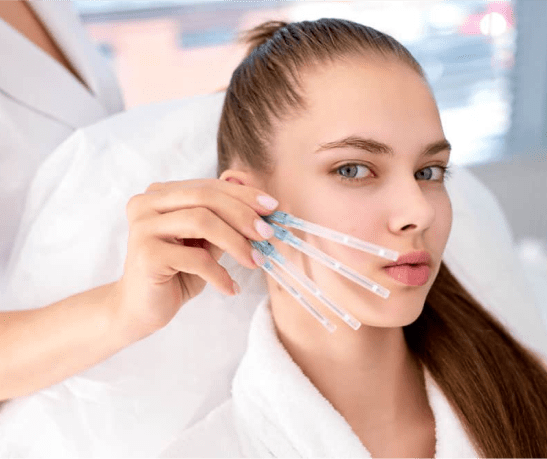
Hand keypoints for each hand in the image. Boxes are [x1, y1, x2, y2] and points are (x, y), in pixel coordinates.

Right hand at [112, 179, 277, 341]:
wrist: (141, 309)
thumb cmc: (177, 272)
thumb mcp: (206, 241)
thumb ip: (225, 219)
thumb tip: (262, 201)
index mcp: (161, 194)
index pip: (208, 186)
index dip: (243, 195)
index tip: (272, 207)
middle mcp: (147, 204)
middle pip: (205, 198)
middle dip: (243, 215)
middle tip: (267, 234)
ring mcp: (143, 227)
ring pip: (201, 221)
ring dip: (236, 242)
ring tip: (255, 261)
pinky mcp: (146, 255)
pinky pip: (195, 258)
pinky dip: (219, 274)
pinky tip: (230, 287)